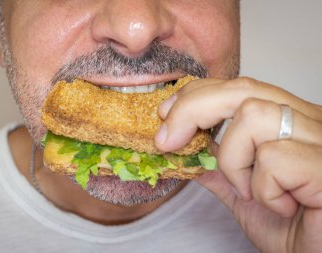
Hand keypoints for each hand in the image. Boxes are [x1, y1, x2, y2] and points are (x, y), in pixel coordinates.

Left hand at [155, 77, 321, 252]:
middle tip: (168, 140)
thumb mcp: (242, 193)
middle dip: (192, 111)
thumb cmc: (292, 227)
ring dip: (234, 161)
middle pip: (241, 90)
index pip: (237, 87)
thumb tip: (181, 148)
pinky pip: (273, 157)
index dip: (196, 95)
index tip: (165, 115)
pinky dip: (262, 187)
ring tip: (249, 190)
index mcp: (288, 121)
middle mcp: (309, 121)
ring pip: (253, 116)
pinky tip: (280, 206)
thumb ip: (216, 166)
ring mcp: (321, 140)